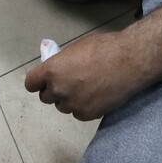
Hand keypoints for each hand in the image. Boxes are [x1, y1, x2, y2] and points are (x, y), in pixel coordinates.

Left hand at [24, 32, 148, 120]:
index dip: (37, 82)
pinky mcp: (87, 114)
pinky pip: (78, 113)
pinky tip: (96, 95)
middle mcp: (59, 89)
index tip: (44, 81)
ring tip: (86, 88)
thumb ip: (62, 62)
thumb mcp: (76, 48)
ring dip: (69, 99)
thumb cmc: (104, 48)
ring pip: (63, 106)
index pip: (31, 83)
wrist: (130, 61)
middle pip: (46, 97)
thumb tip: (57, 68)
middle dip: (55, 91)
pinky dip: (83, 107)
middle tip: (69, 83)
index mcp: (52, 70)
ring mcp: (73, 104)